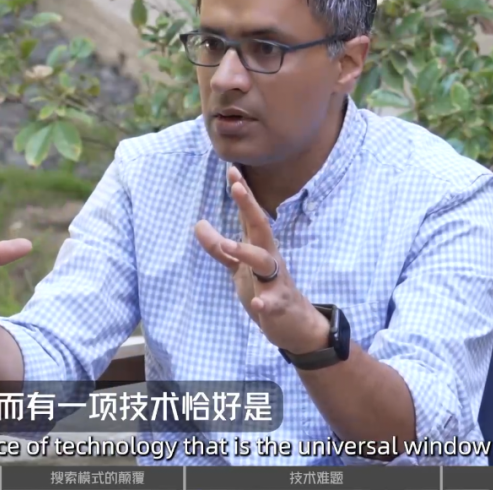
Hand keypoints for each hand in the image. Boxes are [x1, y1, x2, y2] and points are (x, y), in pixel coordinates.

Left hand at [194, 166, 328, 353]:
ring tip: (229, 246)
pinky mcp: (279, 305)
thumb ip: (219, 247)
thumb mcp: (238, 267)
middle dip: (250, 207)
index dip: (242, 194)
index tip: (232, 170)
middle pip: (260, 229)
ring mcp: (276, 281)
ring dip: (247, 252)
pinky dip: (265, 303)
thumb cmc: (265, 288)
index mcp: (260, 247)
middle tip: (237, 187)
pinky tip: (258, 304)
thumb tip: (198, 224)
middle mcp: (270, 258)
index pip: (250, 216)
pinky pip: (272, 303)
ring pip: (264, 262)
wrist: (294, 323)